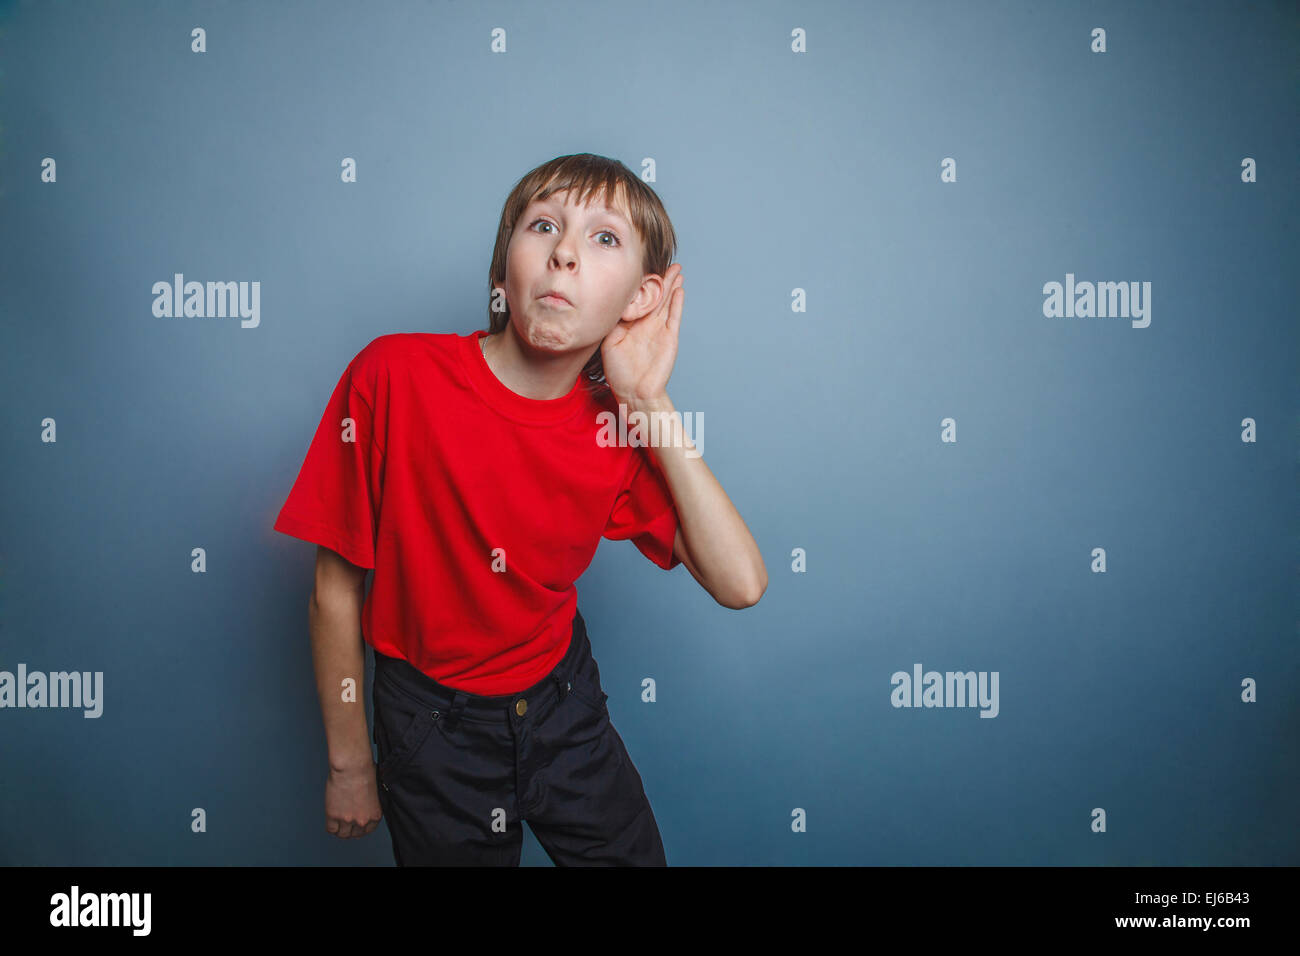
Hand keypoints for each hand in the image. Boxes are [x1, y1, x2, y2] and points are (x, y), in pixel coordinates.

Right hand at [324, 762, 382, 838]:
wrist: (352, 767)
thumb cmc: (365, 771)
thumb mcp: (375, 791)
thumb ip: (371, 803)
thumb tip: (365, 804)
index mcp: (375, 814)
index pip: (368, 830)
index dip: (362, 828)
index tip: (358, 825)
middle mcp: (362, 820)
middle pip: (355, 834)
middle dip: (352, 830)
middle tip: (347, 824)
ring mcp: (347, 819)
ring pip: (343, 834)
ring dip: (341, 830)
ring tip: (339, 823)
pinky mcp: (333, 815)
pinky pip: (331, 829)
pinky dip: (331, 827)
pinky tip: (332, 820)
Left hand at [601, 263, 682, 406]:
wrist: (634, 391)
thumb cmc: (619, 372)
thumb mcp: (609, 343)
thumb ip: (613, 323)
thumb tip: (613, 304)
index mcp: (631, 324)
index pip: (637, 298)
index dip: (640, 283)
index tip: (640, 266)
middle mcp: (646, 324)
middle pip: (655, 296)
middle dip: (661, 279)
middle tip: (667, 261)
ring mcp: (659, 330)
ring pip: (667, 302)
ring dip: (672, 286)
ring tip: (677, 269)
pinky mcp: (670, 338)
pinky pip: (674, 316)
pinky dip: (677, 303)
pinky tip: (680, 289)